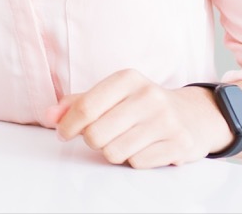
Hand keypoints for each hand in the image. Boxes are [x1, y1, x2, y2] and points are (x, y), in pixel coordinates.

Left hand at [45, 69, 233, 168]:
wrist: (194, 116)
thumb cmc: (142, 105)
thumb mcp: (112, 94)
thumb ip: (77, 103)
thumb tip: (47, 115)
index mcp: (127, 79)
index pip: (85, 107)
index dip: (68, 125)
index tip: (63, 133)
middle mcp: (148, 96)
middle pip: (96, 134)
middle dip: (92, 140)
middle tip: (101, 136)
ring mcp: (166, 121)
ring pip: (114, 152)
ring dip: (112, 151)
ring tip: (123, 140)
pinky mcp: (179, 145)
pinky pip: (137, 163)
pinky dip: (133, 160)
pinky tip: (143, 147)